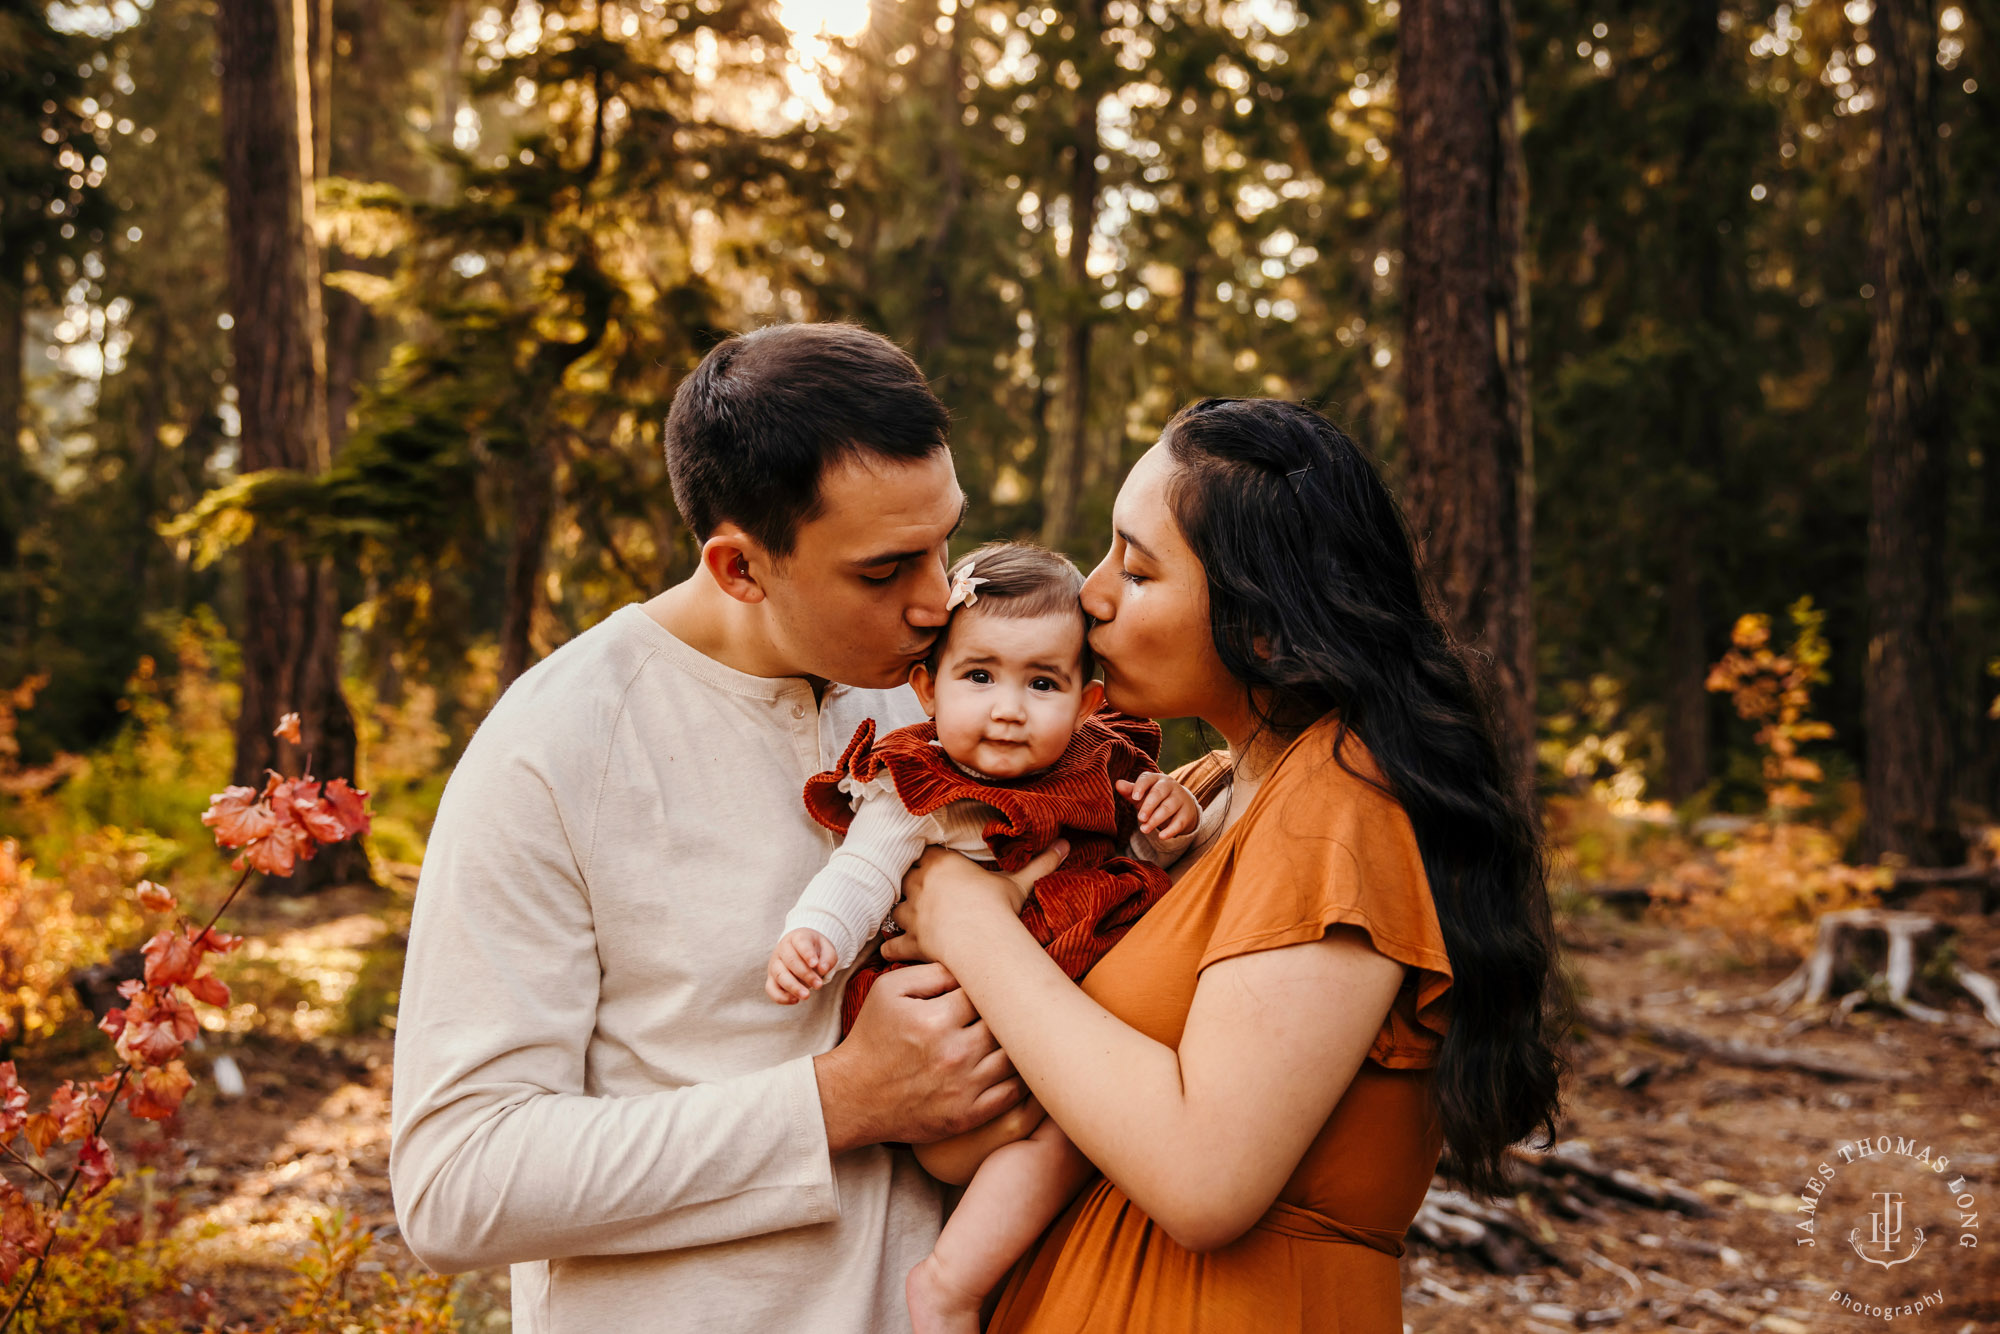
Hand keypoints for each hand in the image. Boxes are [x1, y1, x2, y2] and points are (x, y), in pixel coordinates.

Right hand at [767, 928, 835, 1003]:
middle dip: (805, 974)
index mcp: (797, 937)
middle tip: (819, 985)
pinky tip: (795, 1000)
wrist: (802, 950)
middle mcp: (782, 949)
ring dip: (793, 987)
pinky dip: (781, 997)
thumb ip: (828, 958)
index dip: (807, 954)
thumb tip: (822, 969)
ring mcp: (774, 964)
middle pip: (790, 961)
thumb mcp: (827, 949)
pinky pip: (771, 989)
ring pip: (780, 975)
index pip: (800, 943)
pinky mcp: (771, 979)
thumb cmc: (816, 950)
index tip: (815, 964)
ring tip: (807, 996)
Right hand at [812, 963, 1025, 1152]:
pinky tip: (1020, 1066)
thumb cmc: (873, 1037)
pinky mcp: (967, 1115)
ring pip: (1014, 1057)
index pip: (985, 993)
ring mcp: (963, 1087)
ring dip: (1018, 1044)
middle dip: (1007, 1014)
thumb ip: (931, 971)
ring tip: (1019, 1034)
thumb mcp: (888, 990)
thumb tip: (968, 967)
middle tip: (1013, 1008)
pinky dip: (1022, 1078)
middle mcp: (954, 1053)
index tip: (989, 989)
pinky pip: (1012, 1093)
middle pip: (1004, 1024)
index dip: (988, 988)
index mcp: (936, 1020)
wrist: (853, 1095)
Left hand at [880, 841, 1068, 967]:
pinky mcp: (911, 941)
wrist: (981, 939)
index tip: (934, 862)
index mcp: (942, 863)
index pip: (926, 853)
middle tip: (920, 889)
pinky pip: (893, 945)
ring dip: (900, 914)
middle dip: (911, 882)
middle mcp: (920, 884)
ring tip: (906, 918)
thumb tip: (1066, 845)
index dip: (928, 858)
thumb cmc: (997, 906)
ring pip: (895, 909)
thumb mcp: (1019, 883)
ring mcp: (912, 914)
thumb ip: (1040, 863)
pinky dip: (891, 949)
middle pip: (906, 876)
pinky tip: (891, 950)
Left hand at [1117, 771, 1199, 837]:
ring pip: (1168, 807)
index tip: (1134, 797)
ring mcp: (1180, 799)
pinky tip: (1161, 837)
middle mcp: (1170, 786)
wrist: (1182, 805)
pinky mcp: (1186, 814)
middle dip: (1148, 806)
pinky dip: (1170, 830)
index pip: (1148, 779)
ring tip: (1144, 829)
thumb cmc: (1156, 798)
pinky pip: (1179, 822)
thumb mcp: (1143, 795)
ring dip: (1155, 819)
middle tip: (1140, 818)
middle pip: (1159, 793)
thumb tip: (1117, 784)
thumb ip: (1130, 791)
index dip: (1141, 787)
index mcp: (1156, 778)